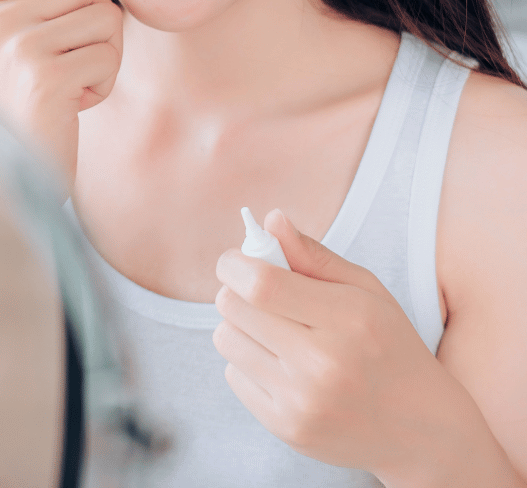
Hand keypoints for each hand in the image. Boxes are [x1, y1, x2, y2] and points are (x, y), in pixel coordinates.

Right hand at [0, 0, 122, 185]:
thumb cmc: (28, 112)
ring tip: (67, 90)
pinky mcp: (41, 74)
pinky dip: (103, 83)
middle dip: (95, 29)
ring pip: (104, 18)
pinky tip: (72, 107)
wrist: (16, 175)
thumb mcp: (30, 49)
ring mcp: (13, 47)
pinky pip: (108, 54)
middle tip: (66, 71)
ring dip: (103, 58)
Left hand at [212, 209, 457, 478]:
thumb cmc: (390, 345)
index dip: (234, 264)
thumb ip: (312, 254)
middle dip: (236, 290)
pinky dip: (247, 363)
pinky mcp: (287, 429)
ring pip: (226, 339)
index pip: (260, 284)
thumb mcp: (365, 290)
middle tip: (259, 293)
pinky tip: (282, 366)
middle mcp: (322, 364)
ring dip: (240, 326)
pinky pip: (233, 375)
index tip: (235, 260)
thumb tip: (270, 219)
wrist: (423, 430)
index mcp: (347, 318)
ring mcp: (302, 402)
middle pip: (234, 307)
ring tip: (275, 331)